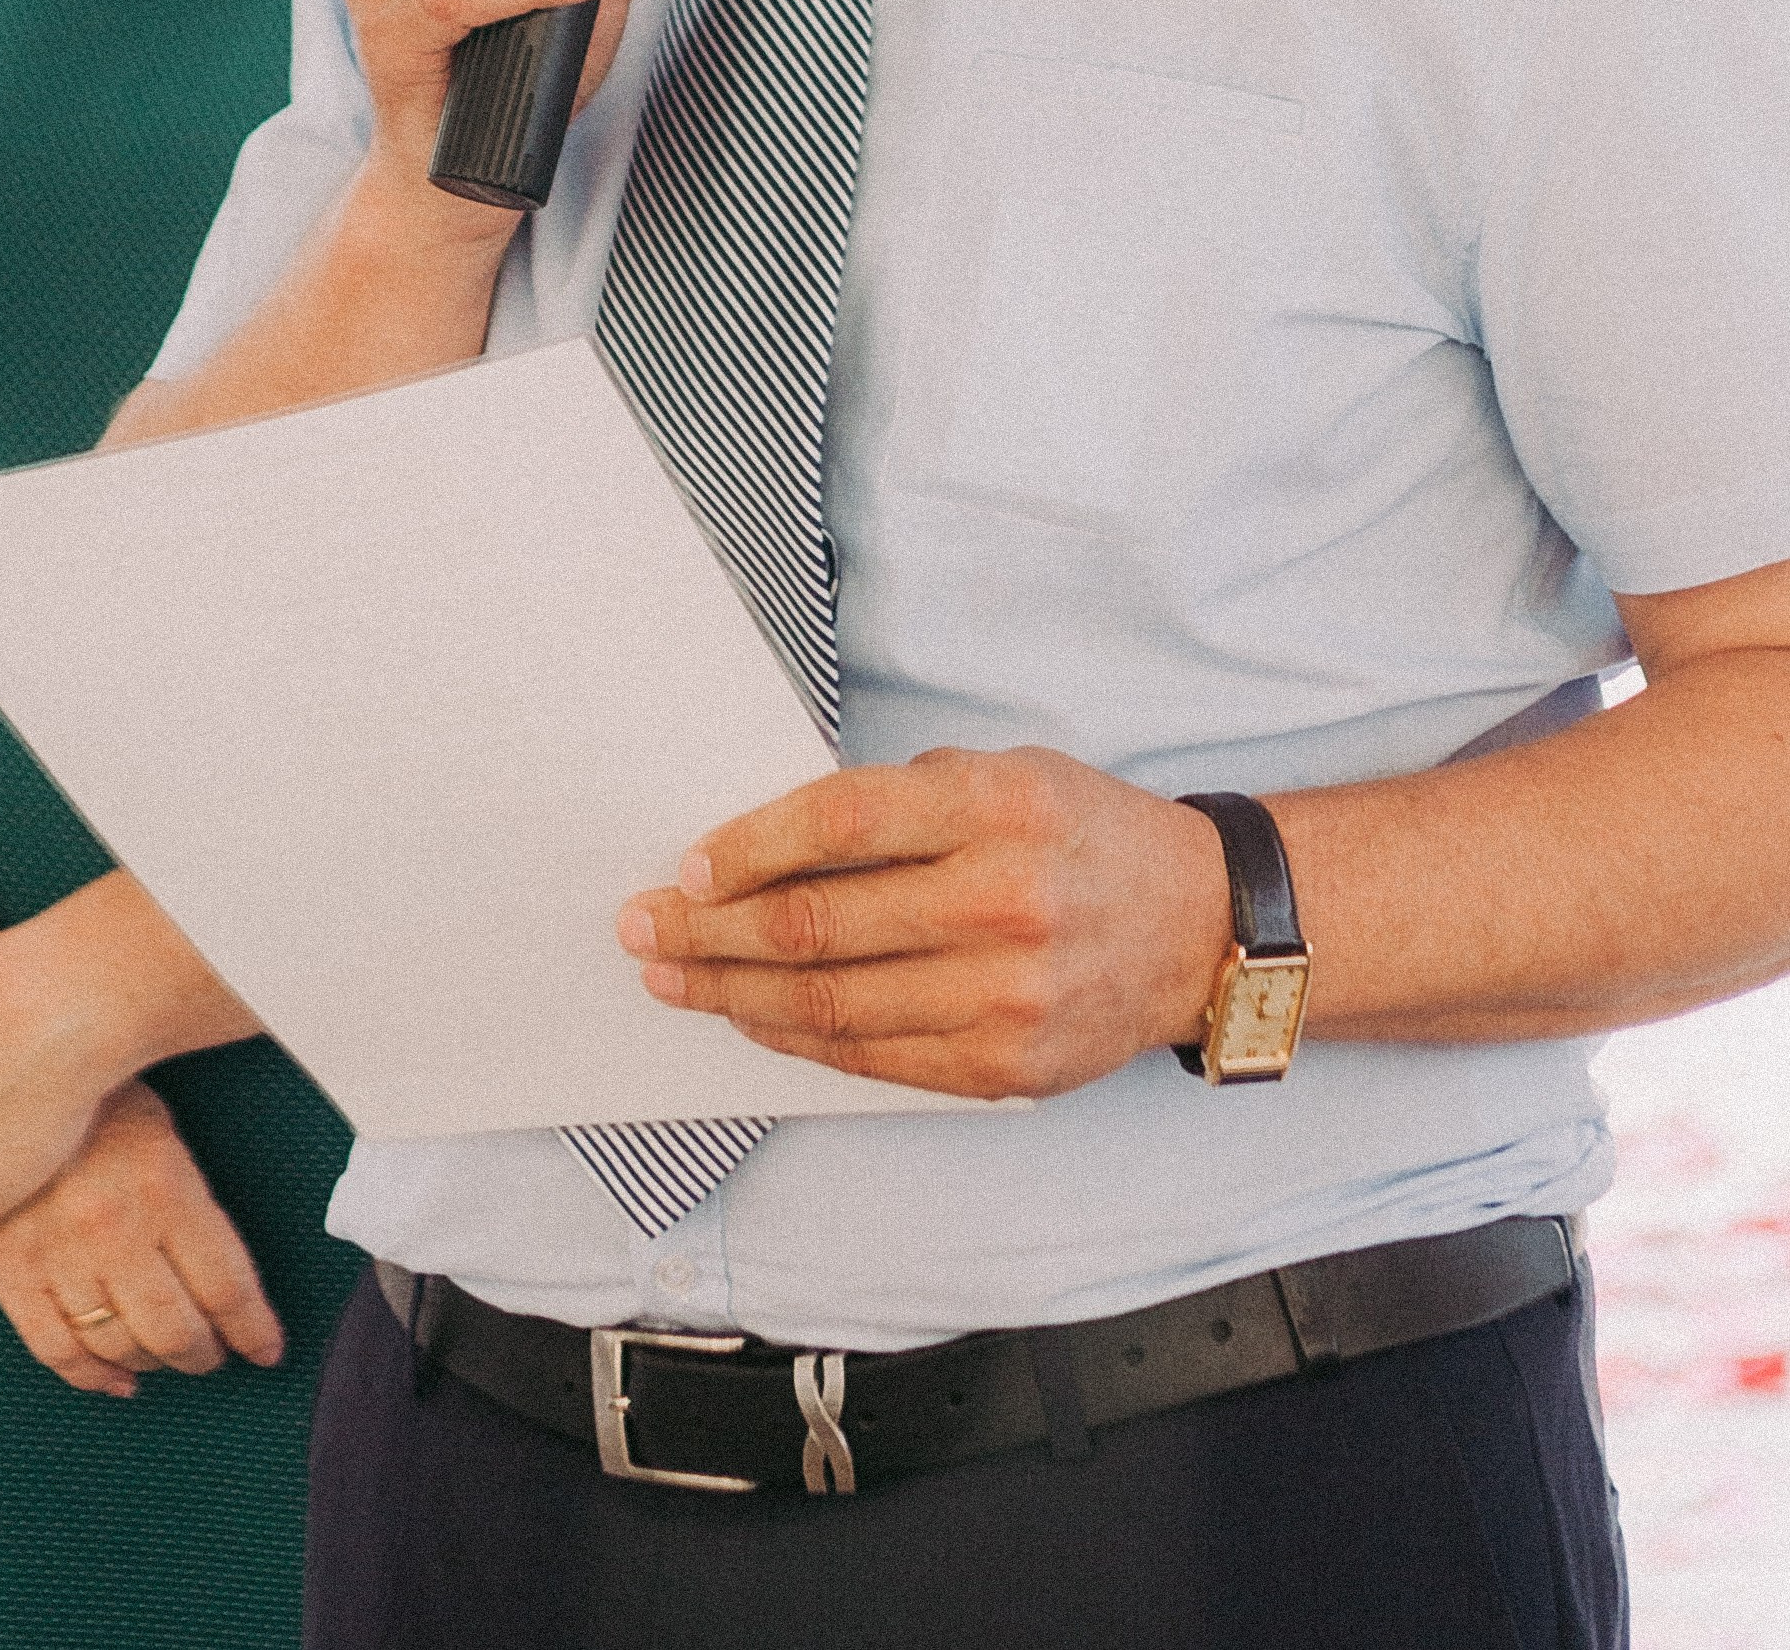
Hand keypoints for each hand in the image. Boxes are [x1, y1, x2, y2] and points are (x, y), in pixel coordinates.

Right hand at [0, 1082, 282, 1400]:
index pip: (227, 1285)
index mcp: (165, 1188)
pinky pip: (54, 1349)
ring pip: (118, 1345)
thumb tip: (223, 1269)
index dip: (253, 1329)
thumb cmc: (94, 1100)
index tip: (267, 1348)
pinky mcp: (8, 1273)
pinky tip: (115, 1381)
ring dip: (154, 1364)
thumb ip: (192, 1199)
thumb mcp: (162, 1131)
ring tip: (170, 1360)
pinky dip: (90, 1378)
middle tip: (217, 1356)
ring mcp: (57, 1256)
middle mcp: (114, 1231)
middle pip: (175, 1329)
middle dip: (205, 1354)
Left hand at [616, 747, 1236, 1097]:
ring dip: (732, 994)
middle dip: (708, 930)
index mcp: (996, 808)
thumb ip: (900, 801)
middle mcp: (1002, 902)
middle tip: (641, 928)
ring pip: (831, 1004)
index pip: (838, 824)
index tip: (684, 868)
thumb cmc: (1081, 836)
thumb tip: (765, 845)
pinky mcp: (1004, 1067)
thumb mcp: (1004, 774)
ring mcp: (1006, 995)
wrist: (1200, 928)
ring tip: (672, 978)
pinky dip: (797, 1040)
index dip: (745, 849)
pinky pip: (872, 1057)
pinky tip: (751, 1018)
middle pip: (817, 925)